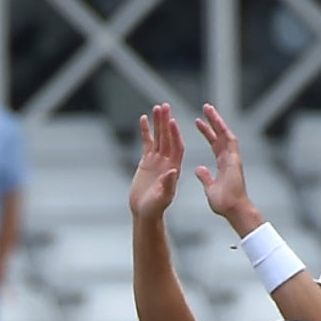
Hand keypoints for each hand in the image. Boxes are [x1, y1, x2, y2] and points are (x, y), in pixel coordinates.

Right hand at [130, 103, 184, 220]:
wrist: (144, 213)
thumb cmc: (155, 209)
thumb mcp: (163, 198)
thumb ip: (168, 185)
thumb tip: (173, 171)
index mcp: (174, 168)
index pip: (176, 147)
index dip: (174, 134)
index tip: (172, 122)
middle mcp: (167, 161)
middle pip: (168, 138)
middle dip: (166, 122)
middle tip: (165, 107)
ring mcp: (157, 160)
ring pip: (158, 137)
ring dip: (158, 123)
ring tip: (157, 107)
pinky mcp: (146, 162)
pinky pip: (147, 143)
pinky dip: (146, 132)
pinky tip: (144, 119)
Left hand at [193, 103, 262, 234]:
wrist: (233, 209)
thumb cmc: (223, 203)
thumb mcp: (209, 187)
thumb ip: (205, 177)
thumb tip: (199, 169)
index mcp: (223, 163)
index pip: (214, 143)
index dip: (207, 132)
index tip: (199, 122)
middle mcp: (229, 157)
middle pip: (220, 134)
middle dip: (213, 120)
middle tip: (205, 108)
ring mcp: (233, 157)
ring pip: (225, 133)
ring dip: (217, 120)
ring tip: (208, 108)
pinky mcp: (235, 160)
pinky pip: (230, 141)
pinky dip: (224, 130)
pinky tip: (217, 120)